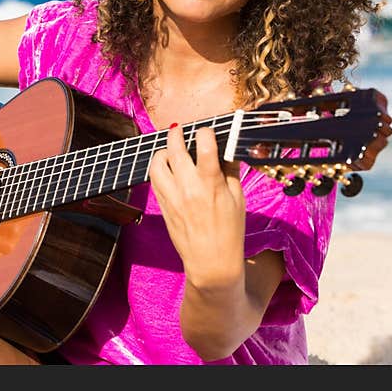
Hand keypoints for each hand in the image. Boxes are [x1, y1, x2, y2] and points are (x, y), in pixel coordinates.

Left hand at [148, 124, 246, 289]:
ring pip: (157, 162)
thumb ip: (230, 170)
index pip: (205, 146)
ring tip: (171, 150)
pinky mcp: (163, 204)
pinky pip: (154, 178)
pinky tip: (167, 168)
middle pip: (175, 149)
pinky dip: (159, 168)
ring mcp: (172, 196)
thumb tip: (228, 148)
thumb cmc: (229, 230)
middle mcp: (188, 187)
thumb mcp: (237, 198)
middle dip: (176, 133)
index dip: (205, 133)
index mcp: (211, 184)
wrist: (211, 261)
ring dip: (163, 151)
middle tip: (180, 129)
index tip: (206, 131)